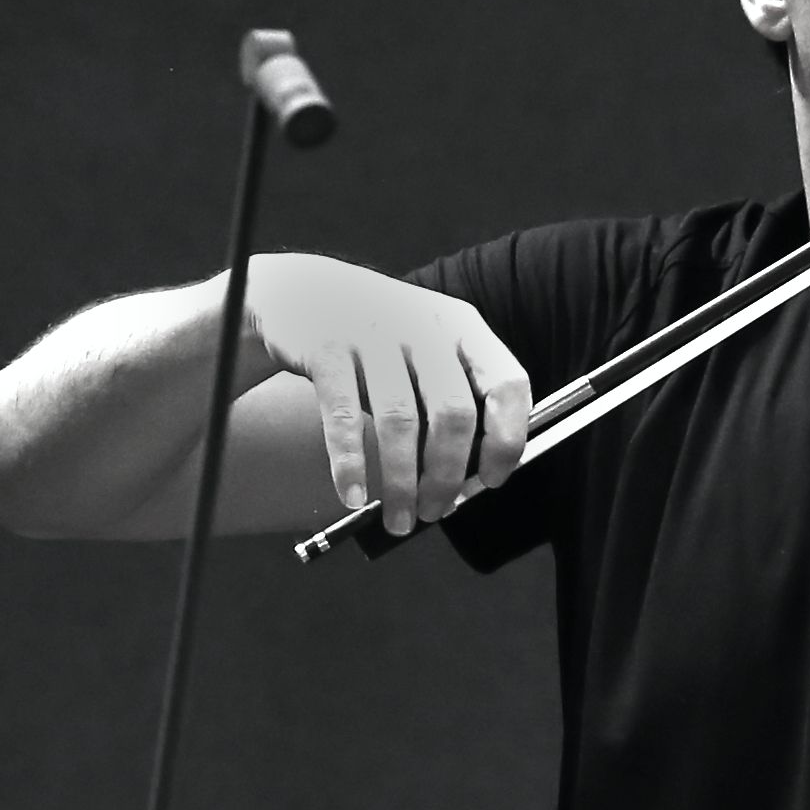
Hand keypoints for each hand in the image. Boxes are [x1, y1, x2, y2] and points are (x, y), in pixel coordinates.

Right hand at [241, 254, 528, 531]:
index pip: (506, 385)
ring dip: (401, 482)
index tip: (492, 480)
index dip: (506, 439)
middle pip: (453, 413)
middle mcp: (424, 326)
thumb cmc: (376, 338)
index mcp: (462, 327)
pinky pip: (343, 418)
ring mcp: (374, 334)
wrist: (303, 292)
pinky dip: (350, 464)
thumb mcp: (426, 350)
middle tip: (437, 511)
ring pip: (400, 421)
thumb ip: (449, 401)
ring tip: (398, 517)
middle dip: (447, 475)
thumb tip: (464, 481)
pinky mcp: (328, 347)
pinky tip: (351, 494)